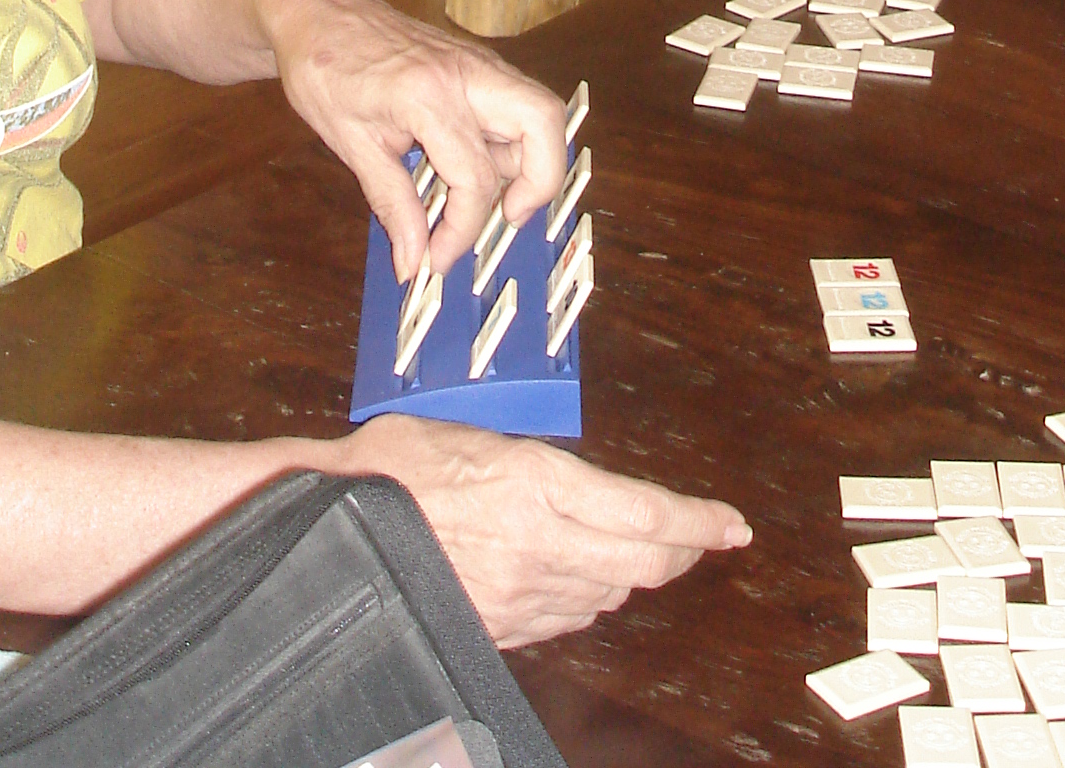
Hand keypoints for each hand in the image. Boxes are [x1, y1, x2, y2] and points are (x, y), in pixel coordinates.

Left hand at [265, 0, 567, 278]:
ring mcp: (477, 63)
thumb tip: (414, 261)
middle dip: (541, 180)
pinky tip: (471, 166)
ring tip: (484, 196)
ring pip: (539, 110)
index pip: (475, 177)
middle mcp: (466, 73)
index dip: (461, 231)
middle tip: (507, 217)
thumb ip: (392, 204)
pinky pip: (516, 104)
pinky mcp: (477, 64)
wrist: (321, 13)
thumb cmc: (326, 71)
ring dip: (528, 160)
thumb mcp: (352, 145)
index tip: (436, 259)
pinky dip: (511, 142)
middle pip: (543, 122)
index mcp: (427, 95)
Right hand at [348, 416, 750, 647]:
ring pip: (608, 592)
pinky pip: (566, 619)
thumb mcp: (479, 437)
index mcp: (538, 484)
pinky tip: (586, 578)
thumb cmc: (398, 464)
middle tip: (702, 539)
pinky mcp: (499, 627)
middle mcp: (539, 546)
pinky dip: (589, 595)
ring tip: (644, 551)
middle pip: (642, 561)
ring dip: (633, 572)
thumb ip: (541, 468)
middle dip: (682, 551)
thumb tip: (582, 489)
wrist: (332, 525)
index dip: (698, 523)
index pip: (647, 512)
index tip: (731, 525)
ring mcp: (519, 595)